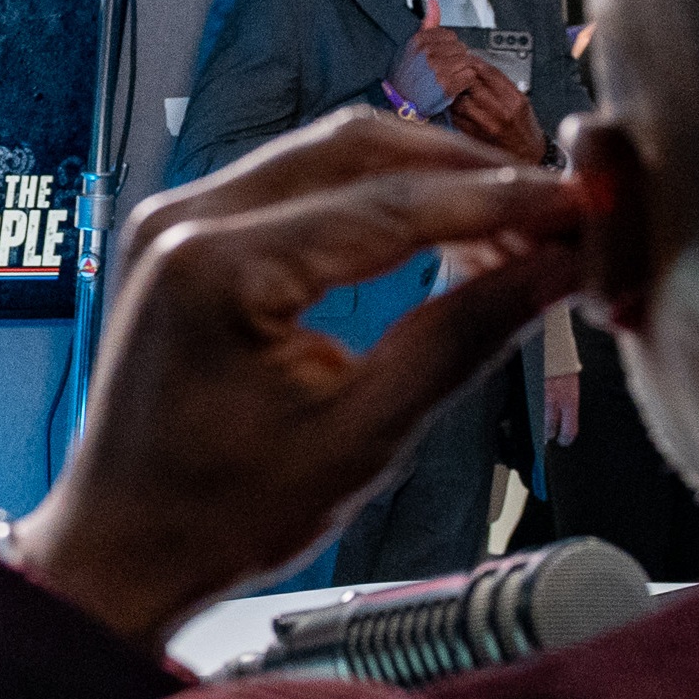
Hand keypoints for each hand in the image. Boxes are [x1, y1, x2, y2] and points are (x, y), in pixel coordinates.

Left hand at [10, 109, 589, 650]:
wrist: (120, 549)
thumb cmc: (215, 515)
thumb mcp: (361, 436)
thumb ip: (463, 338)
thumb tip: (555, 268)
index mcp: (216, 266)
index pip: (390, 205)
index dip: (500, 202)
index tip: (578, 208)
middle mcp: (183, 221)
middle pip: (359, 149)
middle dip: (467, 175)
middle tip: (554, 211)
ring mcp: (174, 221)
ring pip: (330, 156)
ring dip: (424, 181)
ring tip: (509, 229)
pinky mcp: (182, 238)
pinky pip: (295, 187)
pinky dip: (372, 201)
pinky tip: (435, 236)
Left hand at [411, 10, 542, 164]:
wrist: (526, 156)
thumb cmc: (523, 127)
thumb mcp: (520, 102)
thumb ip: (501, 86)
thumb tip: (477, 69)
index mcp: (514, 100)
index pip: (490, 73)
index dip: (475, 62)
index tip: (468, 58)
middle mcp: (501, 112)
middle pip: (472, 84)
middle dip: (461, 76)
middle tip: (455, 73)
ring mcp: (486, 125)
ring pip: (460, 101)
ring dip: (454, 93)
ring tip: (454, 91)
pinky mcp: (473, 136)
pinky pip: (455, 117)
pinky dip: (452, 110)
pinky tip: (454, 107)